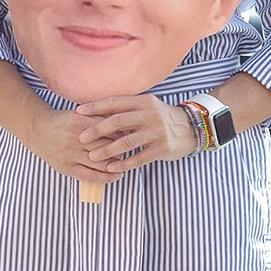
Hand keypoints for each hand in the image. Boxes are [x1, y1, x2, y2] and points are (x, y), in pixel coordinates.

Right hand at [23, 105, 126, 185]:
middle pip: (107, 146)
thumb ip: (100, 116)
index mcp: (80, 122)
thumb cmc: (64, 121)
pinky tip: (117, 175)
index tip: (134, 134)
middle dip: (122, 148)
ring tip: (128, 162)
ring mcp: (71, 155)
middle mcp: (76, 140)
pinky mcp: (67, 168)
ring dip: (117, 163)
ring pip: (100, 162)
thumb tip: (125, 123)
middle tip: (135, 148)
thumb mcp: (81, 114)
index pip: (109, 129)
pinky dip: (106, 177)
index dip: (124, 133)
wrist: (38, 130)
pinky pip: (90, 176)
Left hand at [76, 94, 196, 173]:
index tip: (79, 111)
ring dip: (107, 150)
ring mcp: (157, 131)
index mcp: (144, 102)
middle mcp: (150, 114)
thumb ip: (128, 109)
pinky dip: (124, 164)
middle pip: (118, 121)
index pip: (115, 102)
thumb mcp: (148, 107)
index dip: (96, 106)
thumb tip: (100, 111)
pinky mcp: (162, 148)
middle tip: (81, 138)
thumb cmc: (163, 118)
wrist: (192, 128)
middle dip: (97, 130)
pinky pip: (139, 158)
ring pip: (127, 141)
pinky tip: (111, 168)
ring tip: (92, 156)